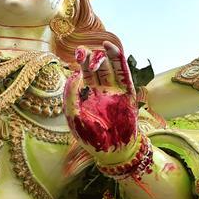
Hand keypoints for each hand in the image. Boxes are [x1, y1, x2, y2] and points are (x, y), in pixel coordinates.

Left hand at [63, 42, 139, 162]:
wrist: (113, 151)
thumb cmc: (91, 138)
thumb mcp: (74, 117)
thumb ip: (71, 96)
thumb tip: (73, 74)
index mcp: (86, 94)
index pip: (83, 71)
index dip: (81, 61)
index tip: (78, 55)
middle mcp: (100, 89)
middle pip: (95, 66)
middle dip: (89, 57)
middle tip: (83, 54)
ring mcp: (114, 89)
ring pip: (109, 66)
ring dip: (102, 56)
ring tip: (97, 50)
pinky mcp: (127, 92)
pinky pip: (122, 72)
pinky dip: (117, 58)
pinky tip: (110, 47)